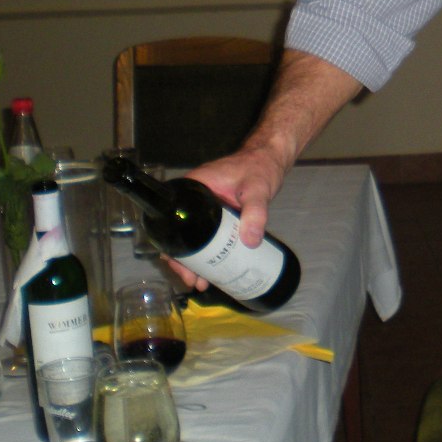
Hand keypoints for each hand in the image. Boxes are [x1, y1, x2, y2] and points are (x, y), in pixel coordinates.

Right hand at [164, 144, 288, 289]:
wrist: (271, 159)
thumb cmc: (260, 167)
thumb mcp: (258, 190)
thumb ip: (255, 213)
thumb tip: (250, 242)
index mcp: (193, 186)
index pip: (171, 216)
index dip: (171, 244)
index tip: (178, 264)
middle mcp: (194, 197)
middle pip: (179, 233)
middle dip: (182, 260)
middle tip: (192, 280)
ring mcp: (205, 207)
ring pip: (192, 237)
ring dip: (193, 260)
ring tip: (200, 282)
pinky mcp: (217, 214)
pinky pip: (206, 235)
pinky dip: (207, 252)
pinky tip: (212, 269)